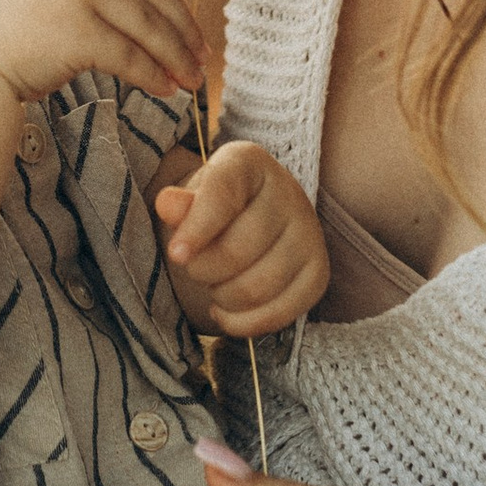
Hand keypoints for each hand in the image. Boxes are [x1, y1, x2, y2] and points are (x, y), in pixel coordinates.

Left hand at [154, 140, 328, 335]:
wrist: (248, 220)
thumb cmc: (212, 209)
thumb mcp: (191, 199)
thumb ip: (181, 206)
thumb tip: (167, 204)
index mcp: (250, 163)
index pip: (223, 195)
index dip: (197, 229)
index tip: (176, 255)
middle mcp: (289, 193)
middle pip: (239, 250)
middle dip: (203, 270)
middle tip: (193, 268)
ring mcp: (310, 233)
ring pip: (258, 287)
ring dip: (223, 297)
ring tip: (213, 285)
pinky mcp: (318, 272)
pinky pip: (280, 313)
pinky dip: (244, 323)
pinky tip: (226, 309)